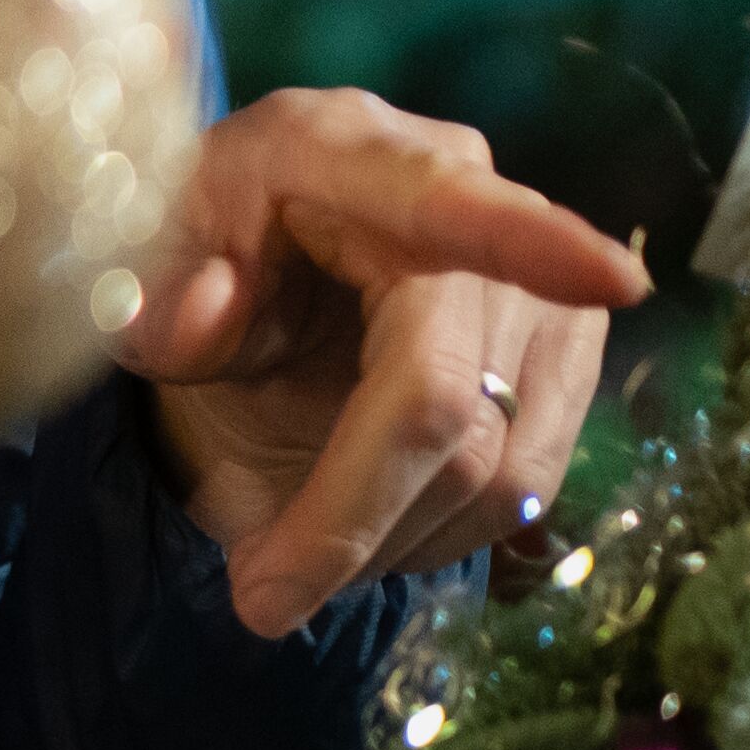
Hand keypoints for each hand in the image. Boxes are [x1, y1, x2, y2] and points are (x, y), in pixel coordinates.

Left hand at [115, 88, 654, 638]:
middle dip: (352, 518)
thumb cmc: (194, 249)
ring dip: (396, 537)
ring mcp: (531, 272)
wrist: (250, 255)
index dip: (533, 244)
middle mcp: (463, 190)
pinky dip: (444, 530)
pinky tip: (375, 522)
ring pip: (498, 461)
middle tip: (259, 599)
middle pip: (444, 397)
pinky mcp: (566, 346)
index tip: (611, 279)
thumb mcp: (138, 264)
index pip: (449, 206)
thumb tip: (201, 316)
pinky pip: (530, 482)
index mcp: (342, 150)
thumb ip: (151, 292)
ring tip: (303, 547)